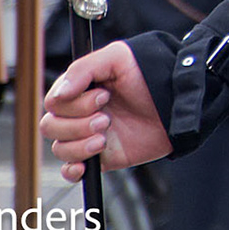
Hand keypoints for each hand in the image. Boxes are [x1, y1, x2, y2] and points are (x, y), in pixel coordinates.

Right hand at [41, 41, 171, 181]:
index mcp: (81, 89)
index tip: (104, 96)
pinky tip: (85, 165)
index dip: (73, 103)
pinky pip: (71, 171)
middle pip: (50, 127)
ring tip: (106, 136)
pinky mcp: (102, 158)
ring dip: (79, 145)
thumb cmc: (150, 75)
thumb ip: (83, 70)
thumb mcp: (117, 58)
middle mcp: (81, 113)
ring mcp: (89, 136)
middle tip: (106, 119)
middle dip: (76, 124)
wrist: (178, 103)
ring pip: (60, 148)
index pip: (53, 102)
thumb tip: (57, 96)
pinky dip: (72, 171)